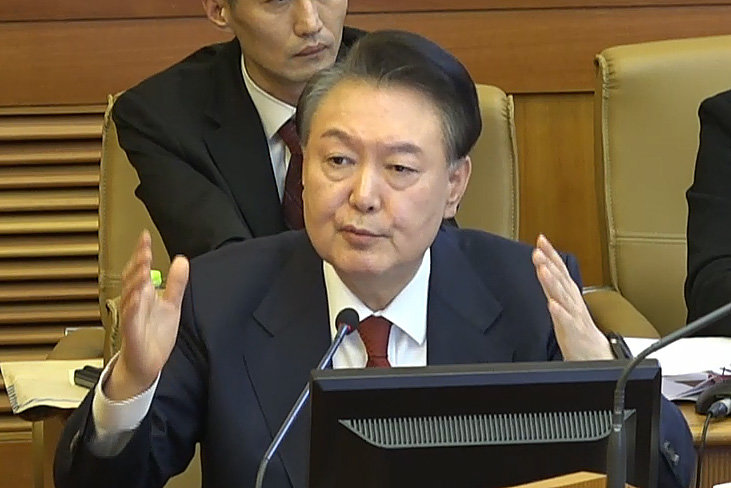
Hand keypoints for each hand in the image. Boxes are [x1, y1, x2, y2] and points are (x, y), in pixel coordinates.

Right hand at [105, 231, 189, 399]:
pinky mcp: (132, 334)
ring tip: (142, 268)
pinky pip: (130, 319)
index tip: (145, 237)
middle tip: (144, 250)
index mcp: (144, 295)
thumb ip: (176, 283)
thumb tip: (182, 260)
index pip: (140, 269)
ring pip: (130, 296)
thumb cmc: (154, 335)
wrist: (147, 364)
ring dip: (135, 282)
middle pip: (132, 279)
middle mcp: (135, 303)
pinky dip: (133, 308)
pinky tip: (138, 297)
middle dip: (137, 263)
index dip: (141, 253)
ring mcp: (132, 318)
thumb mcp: (171, 304)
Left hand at [532, 234, 612, 360]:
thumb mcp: (565, 303)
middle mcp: (572, 301)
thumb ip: (554, 285)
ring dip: (552, 282)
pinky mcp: (573, 332)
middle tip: (538, 250)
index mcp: (569, 293)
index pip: (560, 269)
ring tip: (542, 269)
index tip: (541, 239)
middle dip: (549, 263)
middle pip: (560, 279)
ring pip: (562, 296)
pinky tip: (551, 304)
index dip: (551, 254)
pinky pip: (566, 321)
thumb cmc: (577, 328)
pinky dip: (559, 312)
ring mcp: (573, 315)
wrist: (593, 354)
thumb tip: (543, 266)